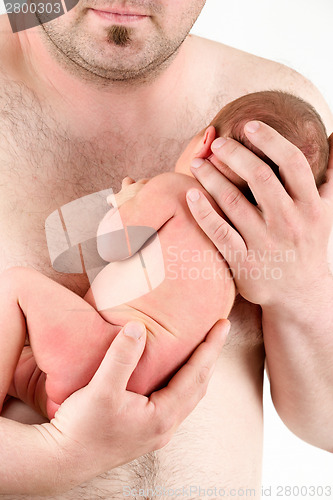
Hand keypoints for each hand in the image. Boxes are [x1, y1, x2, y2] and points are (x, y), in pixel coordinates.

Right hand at [34, 319, 229, 489]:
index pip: (196, 375)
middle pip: (198, 386)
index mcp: (162, 416)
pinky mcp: (145, 431)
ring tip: (202, 349)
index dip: (210, 348)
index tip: (222, 325)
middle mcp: (165, 427)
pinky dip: (183, 382)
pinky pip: (175, 402)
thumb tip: (137, 327)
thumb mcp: (100, 390)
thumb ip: (121, 357)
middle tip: (218, 331)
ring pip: (188, 396)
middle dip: (210, 357)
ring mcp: (156, 432)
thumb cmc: (82, 428)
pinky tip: (174, 374)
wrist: (63, 461)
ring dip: (198, 371)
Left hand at [186, 122, 332, 305]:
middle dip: (235, 154)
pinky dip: (203, 211)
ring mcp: (265, 243)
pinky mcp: (243, 262)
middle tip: (217, 143)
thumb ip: (330, 175)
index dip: (270, 139)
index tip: (249, 125)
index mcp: (310, 206)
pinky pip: (219, 232)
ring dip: (212, 177)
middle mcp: (289, 222)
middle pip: (259, 176)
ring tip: (198, 163)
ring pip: (233, 201)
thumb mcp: (326, 211)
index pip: (291, 162)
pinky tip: (191, 195)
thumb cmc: (308, 244)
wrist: (298, 294)